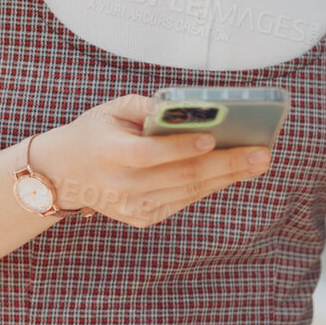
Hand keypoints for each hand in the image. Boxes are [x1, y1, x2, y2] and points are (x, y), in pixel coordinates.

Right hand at [31, 94, 273, 227]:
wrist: (64, 173)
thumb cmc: (96, 132)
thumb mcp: (113, 109)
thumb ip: (150, 107)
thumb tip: (195, 109)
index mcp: (108, 154)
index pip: (148, 154)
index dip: (179, 148)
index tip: (212, 139)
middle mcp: (121, 186)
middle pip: (179, 176)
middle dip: (225, 165)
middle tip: (261, 153)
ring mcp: (132, 207)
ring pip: (187, 191)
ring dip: (227, 177)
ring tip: (257, 161)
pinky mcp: (142, 218)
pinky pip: (182, 200)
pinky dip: (209, 185)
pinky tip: (233, 171)